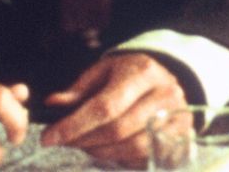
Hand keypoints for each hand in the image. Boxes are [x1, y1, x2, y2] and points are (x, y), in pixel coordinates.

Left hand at [41, 52, 187, 164]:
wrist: (169, 78)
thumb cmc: (131, 74)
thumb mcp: (104, 71)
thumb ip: (79, 90)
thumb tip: (53, 104)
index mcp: (142, 73)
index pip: (104, 106)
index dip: (74, 125)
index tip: (49, 137)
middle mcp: (164, 95)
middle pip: (117, 130)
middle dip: (84, 141)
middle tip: (64, 142)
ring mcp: (176, 118)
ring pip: (131, 148)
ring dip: (100, 152)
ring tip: (84, 144)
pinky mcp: (180, 138)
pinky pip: (144, 158)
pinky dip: (120, 158)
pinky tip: (108, 149)